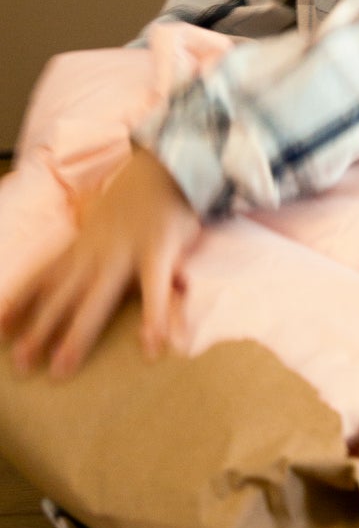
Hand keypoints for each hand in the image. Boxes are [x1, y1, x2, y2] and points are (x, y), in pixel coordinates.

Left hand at [0, 147, 200, 377]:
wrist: (170, 161)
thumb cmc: (137, 197)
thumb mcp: (101, 218)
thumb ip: (88, 245)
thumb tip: (72, 267)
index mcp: (83, 244)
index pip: (44, 276)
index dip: (20, 302)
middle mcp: (96, 250)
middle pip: (61, 296)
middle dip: (38, 330)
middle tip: (20, 365)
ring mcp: (125, 250)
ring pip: (95, 298)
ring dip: (76, 334)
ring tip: (62, 366)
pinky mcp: (159, 249)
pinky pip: (155, 289)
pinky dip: (153, 318)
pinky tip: (151, 347)